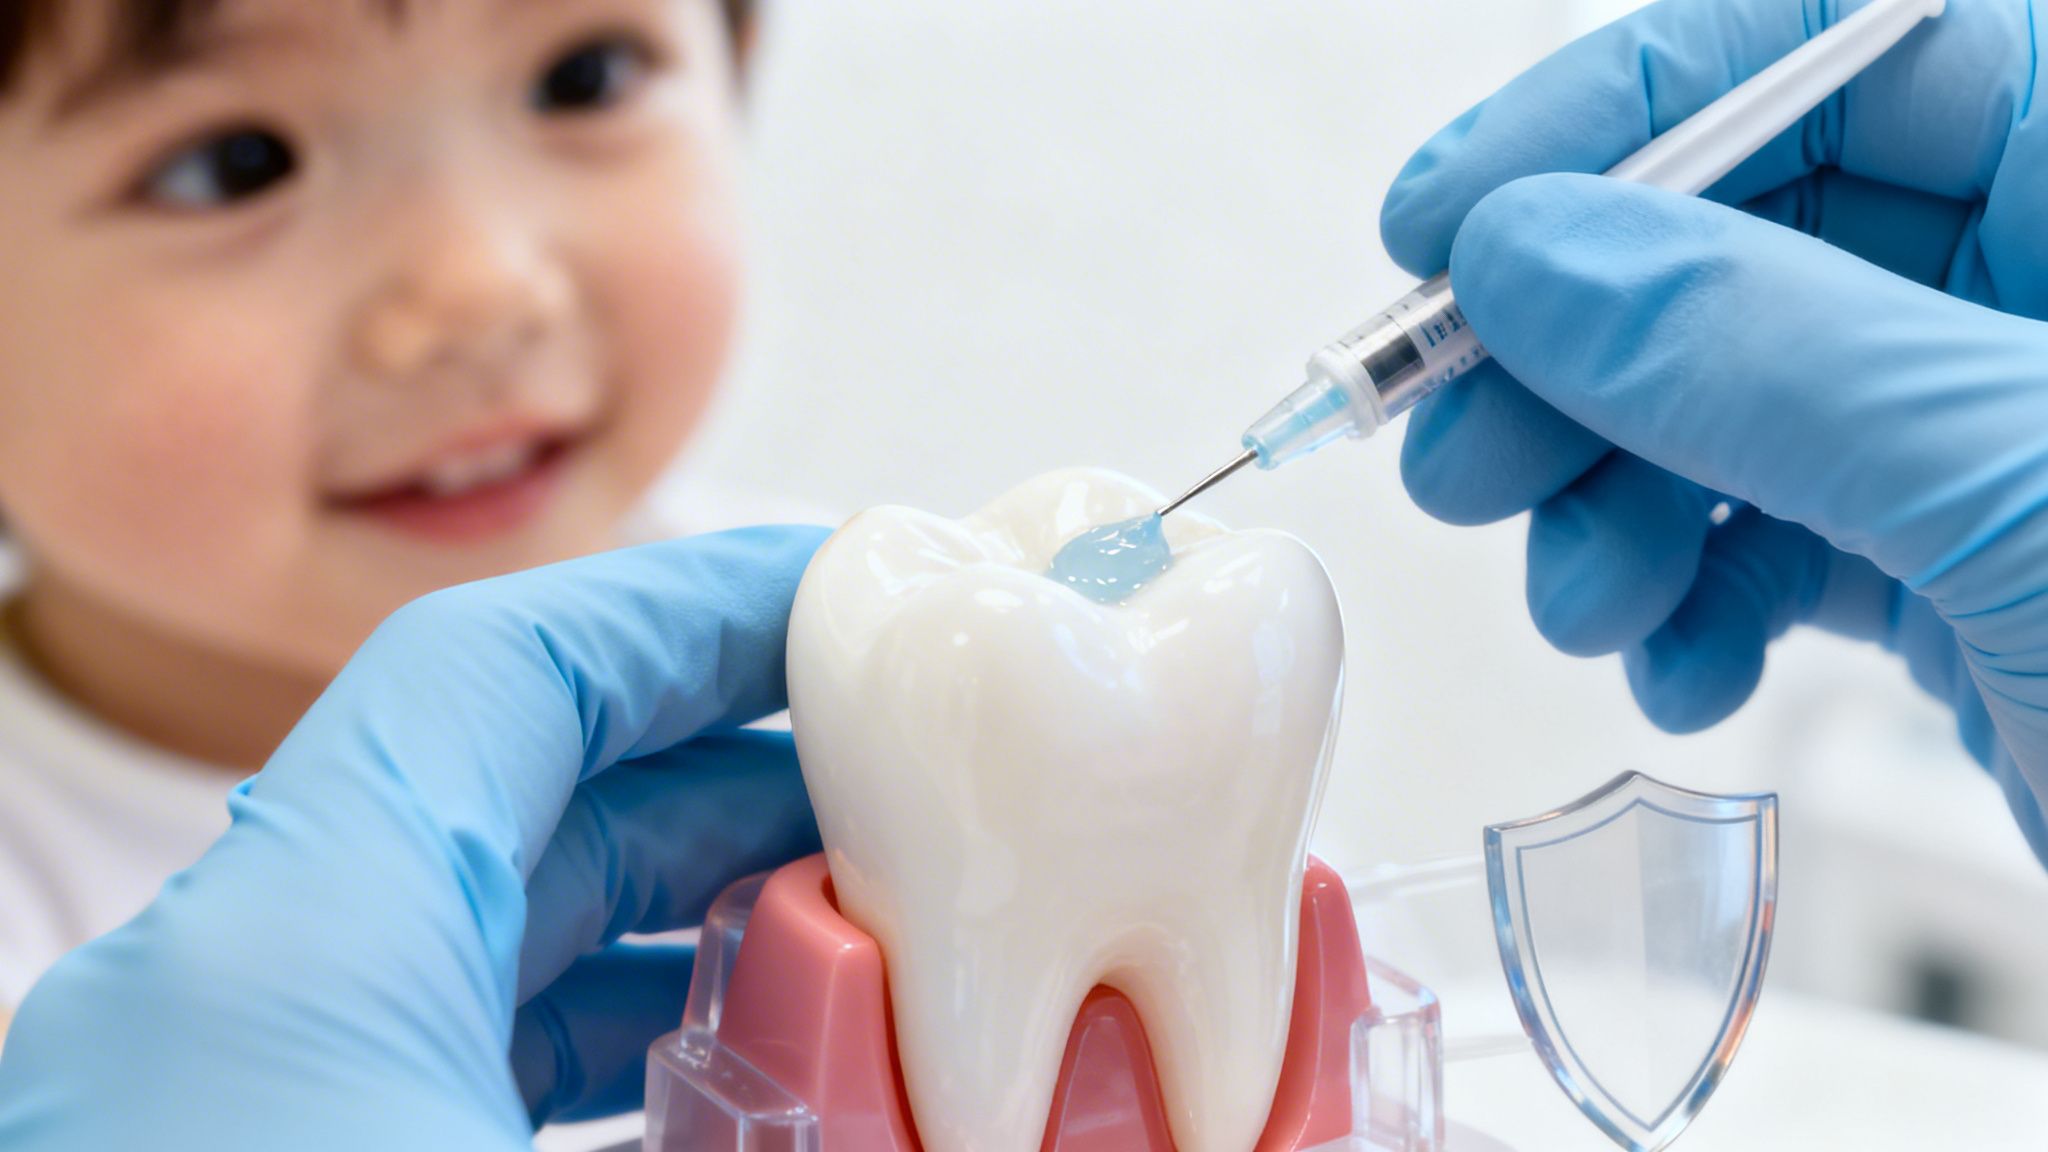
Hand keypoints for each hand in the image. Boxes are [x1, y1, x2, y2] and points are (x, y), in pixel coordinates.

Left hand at [0, 527, 828, 1148]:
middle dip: (713, 758)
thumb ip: (815, 1128)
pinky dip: (570, 1012)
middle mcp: (214, 1001)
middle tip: (883, 765)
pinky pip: (414, 1028)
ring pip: (454, 918)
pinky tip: (704, 1059)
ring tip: (836, 917)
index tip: (837, 595)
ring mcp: (210, 1090)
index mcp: (286, 965)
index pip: (493, 673)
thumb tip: (947, 1107)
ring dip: (655, 897)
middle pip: (492, 784)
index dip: (686, 602)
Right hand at [1380, 0, 2047, 857]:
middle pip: (1742, 234)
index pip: (1831, 44)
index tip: (1451, 218)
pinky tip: (1683, 664)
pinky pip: (1772, 536)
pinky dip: (1692, 602)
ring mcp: (2005, 432)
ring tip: (1581, 592)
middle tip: (1462, 439)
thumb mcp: (2037, 494)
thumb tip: (1538, 255)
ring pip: (1730, 400)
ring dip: (1612, 497)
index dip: (1612, 114)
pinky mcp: (1968, 568)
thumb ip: (1771, 351)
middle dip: (1579, 351)